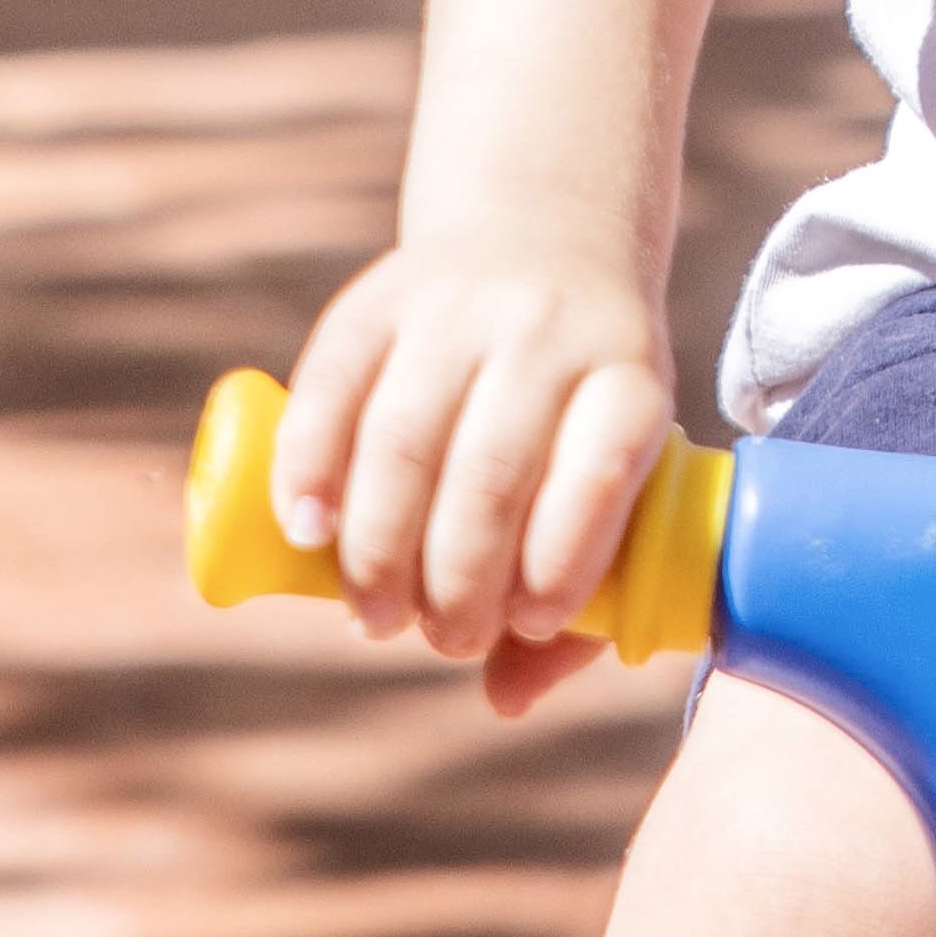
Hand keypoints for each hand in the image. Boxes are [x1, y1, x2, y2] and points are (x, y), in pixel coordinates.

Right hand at [269, 235, 691, 709]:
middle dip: (455, 581)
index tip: (527, 621)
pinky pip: (331, 386)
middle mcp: (547, 333)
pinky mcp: (379, 298)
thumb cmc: (581, 402)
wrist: (546, 235)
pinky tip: (306, 530)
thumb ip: (580, 592)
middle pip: (489, 472)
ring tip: (375, 615)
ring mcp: (459, 308)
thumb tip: (507, 701)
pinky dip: (309, 468)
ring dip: (376, 548)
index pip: (601, 472)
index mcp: (629, 377)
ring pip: (402, 439)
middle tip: (439, 636)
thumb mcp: (616, 466)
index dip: (561, 559)